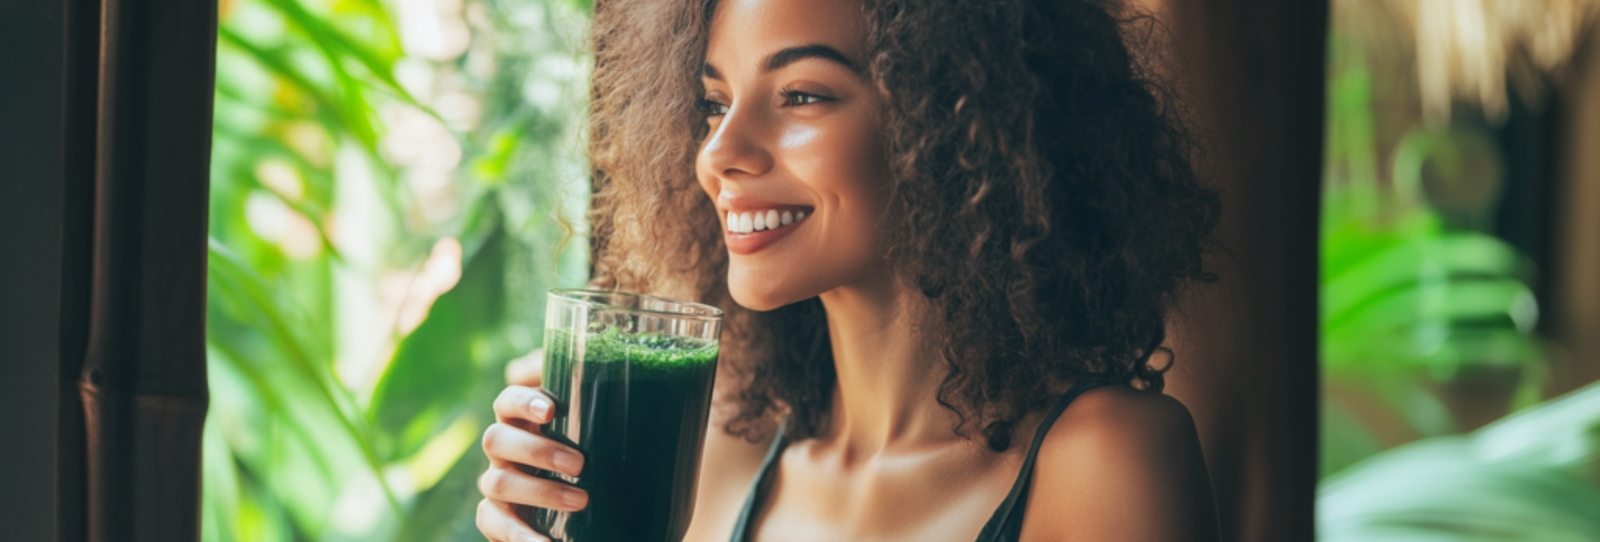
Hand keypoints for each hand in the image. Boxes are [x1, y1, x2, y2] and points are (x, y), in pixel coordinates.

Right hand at [478, 353, 585, 541]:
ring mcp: (497, 483)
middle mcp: (503, 449)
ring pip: (498, 482)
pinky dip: (517, 536)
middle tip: (580, 464)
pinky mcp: (496, 517)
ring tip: (581, 501)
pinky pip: (492, 523)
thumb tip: (576, 364)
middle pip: (497, 439)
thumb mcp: (594, 418)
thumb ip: (589, 389)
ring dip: (538, 491)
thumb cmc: (591, 444)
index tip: (551, 410)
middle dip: (536, 451)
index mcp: (521, 419)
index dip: (524, 402)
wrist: (594, 499)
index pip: (509, 401)